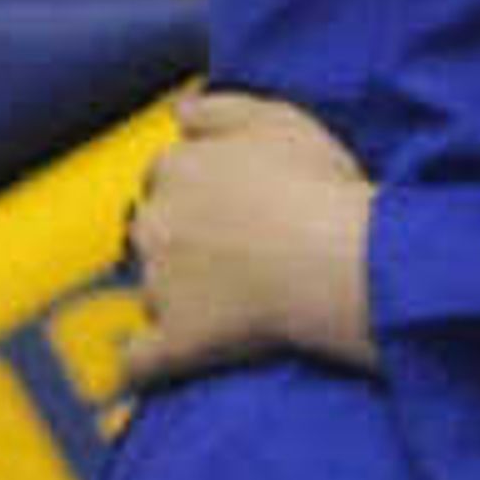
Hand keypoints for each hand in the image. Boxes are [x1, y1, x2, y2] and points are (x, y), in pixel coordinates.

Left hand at [118, 86, 381, 393]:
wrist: (339, 264)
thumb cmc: (318, 190)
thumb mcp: (277, 120)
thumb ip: (219, 109)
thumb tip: (178, 111)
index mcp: (178, 169)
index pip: (164, 178)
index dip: (197, 193)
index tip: (228, 210)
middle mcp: (155, 222)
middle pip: (151, 232)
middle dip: (180, 243)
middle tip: (233, 257)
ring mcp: (160, 285)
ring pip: (149, 290)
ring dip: (174, 298)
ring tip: (227, 308)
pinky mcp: (176, 341)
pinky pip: (140, 360)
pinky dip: (142, 365)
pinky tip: (149, 370)